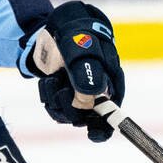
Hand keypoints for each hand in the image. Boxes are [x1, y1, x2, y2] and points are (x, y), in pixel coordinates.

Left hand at [31, 0, 123, 141]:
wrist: (54, 28)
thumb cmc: (75, 35)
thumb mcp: (81, 50)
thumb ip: (87, 74)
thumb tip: (90, 101)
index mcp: (111, 83)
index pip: (114, 113)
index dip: (106, 128)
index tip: (94, 135)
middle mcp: (97, 92)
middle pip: (87, 118)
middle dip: (71, 108)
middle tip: (62, 89)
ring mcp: (80, 94)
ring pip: (69, 115)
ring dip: (56, 100)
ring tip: (53, 79)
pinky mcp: (64, 94)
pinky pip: (56, 108)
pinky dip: (48, 97)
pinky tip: (49, 81)